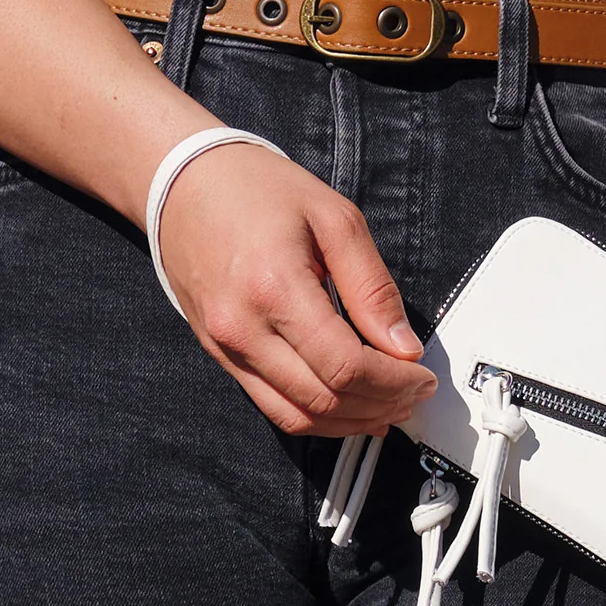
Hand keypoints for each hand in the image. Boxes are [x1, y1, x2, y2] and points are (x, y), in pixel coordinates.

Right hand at [158, 143, 435, 435]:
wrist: (183, 185)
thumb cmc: (256, 191)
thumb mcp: (334, 219)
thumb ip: (373, 288)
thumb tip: (404, 347)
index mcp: (274, 288)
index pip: (345, 366)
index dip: (394, 383)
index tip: (422, 377)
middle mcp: (243, 328)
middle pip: (324, 399)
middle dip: (381, 404)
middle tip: (415, 393)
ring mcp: (226, 349)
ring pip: (298, 417)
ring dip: (351, 420)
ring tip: (389, 406)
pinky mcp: (222, 357)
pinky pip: (274, 407)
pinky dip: (318, 416)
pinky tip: (350, 406)